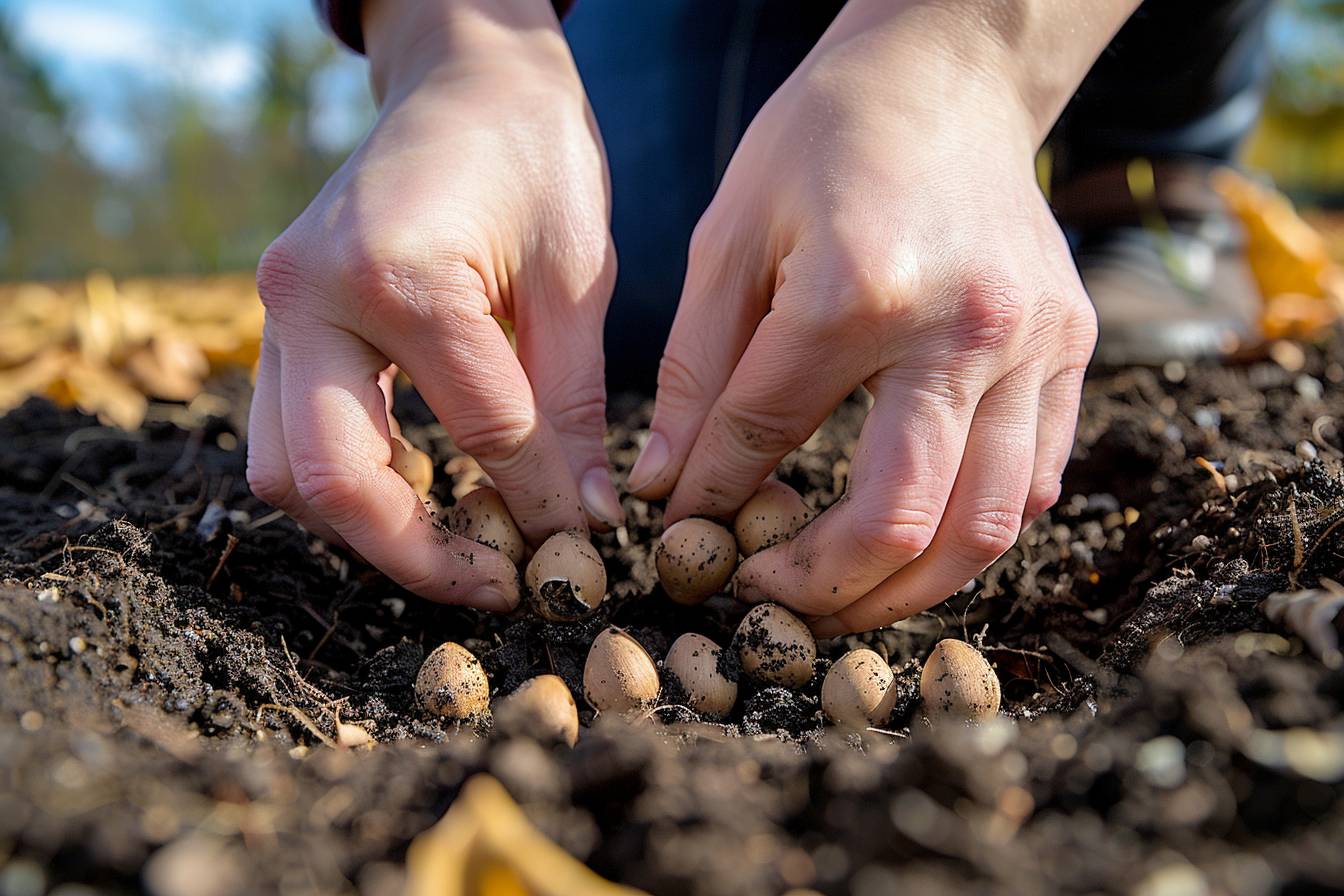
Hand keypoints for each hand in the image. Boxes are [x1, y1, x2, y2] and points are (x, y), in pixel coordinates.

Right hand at [246, 0, 620, 610]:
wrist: (463, 74)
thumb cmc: (534, 154)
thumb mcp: (577, 274)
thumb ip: (573, 404)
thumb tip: (584, 521)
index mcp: (399, 271)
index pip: (478, 431)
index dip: (540, 503)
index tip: (584, 546)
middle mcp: (310, 292)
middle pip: (328, 477)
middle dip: (412, 554)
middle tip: (497, 587)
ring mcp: (278, 304)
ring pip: (286, 466)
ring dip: (367, 524)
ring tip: (461, 543)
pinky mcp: (281, 314)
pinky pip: (289, 429)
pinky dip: (350, 477)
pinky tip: (427, 487)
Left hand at [630, 0, 1131, 634]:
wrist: (950, 75)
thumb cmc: (824, 144)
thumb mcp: (731, 237)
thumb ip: (699, 371)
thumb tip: (668, 488)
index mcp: (857, 290)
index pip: (766, 440)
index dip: (711, 503)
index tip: (687, 536)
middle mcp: (963, 329)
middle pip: (900, 520)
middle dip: (820, 589)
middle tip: (768, 607)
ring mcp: (1034, 345)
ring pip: (986, 527)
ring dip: (909, 591)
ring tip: (844, 601)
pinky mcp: (1073, 350)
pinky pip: (1037, 482)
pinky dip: (976, 533)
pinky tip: (920, 539)